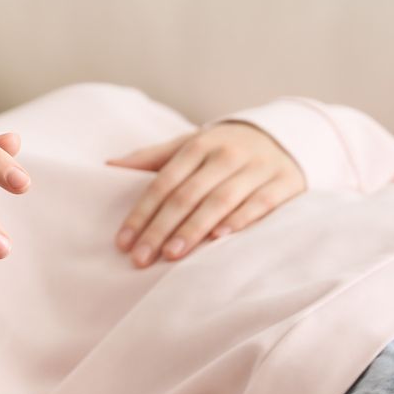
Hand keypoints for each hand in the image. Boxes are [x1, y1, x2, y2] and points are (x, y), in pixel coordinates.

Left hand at [105, 121, 305, 266]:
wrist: (285, 135)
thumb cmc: (225, 149)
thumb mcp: (191, 144)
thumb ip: (152, 157)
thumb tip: (109, 166)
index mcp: (199, 145)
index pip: (163, 182)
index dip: (142, 213)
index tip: (123, 242)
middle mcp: (226, 154)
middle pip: (187, 195)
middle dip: (161, 228)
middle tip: (140, 258)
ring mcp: (257, 167)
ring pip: (220, 200)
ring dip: (194, 228)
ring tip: (172, 254)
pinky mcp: (284, 182)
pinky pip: (260, 202)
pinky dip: (241, 219)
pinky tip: (221, 238)